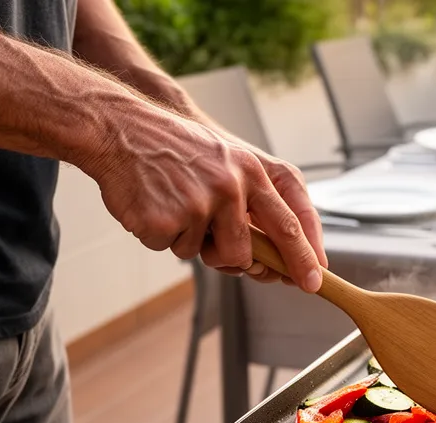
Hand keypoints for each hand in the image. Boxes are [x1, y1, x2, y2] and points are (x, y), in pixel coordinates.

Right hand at [78, 101, 324, 292]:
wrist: (121, 128)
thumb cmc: (176, 150)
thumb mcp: (226, 161)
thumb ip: (252, 202)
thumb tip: (270, 258)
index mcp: (250, 171)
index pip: (289, 222)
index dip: (303, 257)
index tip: (314, 282)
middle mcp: (230, 187)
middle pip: (245, 253)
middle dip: (236, 262)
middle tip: (219, 247)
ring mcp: (198, 204)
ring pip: (204, 255)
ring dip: (190, 242)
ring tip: (175, 204)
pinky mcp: (165, 220)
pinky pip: (169, 248)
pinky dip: (159, 235)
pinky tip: (151, 203)